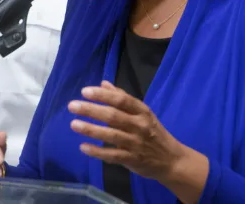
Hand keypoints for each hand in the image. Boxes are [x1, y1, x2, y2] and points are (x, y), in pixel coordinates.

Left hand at [67, 81, 185, 181]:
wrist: (171, 160)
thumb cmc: (153, 132)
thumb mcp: (142, 113)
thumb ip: (123, 98)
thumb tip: (103, 83)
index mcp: (142, 111)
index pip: (121, 99)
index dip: (103, 95)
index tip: (84, 91)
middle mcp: (140, 125)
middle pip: (113, 116)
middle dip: (91, 110)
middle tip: (72, 106)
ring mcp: (136, 143)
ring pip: (111, 135)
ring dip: (91, 129)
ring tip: (74, 124)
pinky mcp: (132, 159)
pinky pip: (112, 155)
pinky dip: (97, 151)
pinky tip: (83, 147)